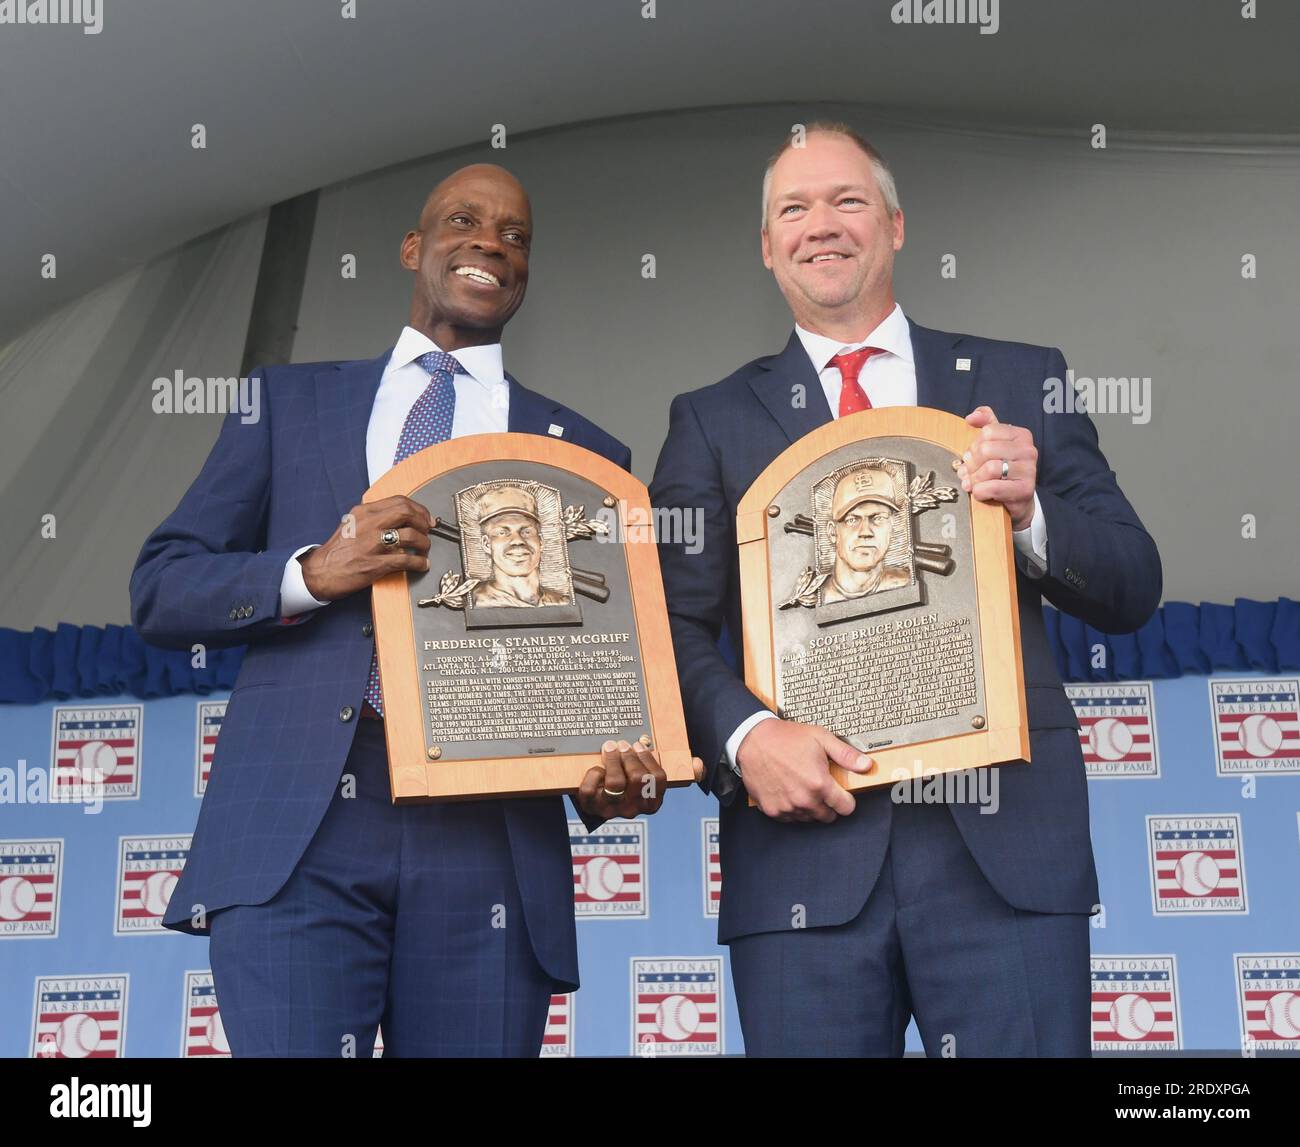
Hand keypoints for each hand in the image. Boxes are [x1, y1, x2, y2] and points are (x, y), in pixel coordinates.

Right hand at [300, 495, 432, 600]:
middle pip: (407, 513)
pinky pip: (407, 560)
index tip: (426, 517)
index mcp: (364, 512)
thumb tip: (401, 518)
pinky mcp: (376, 564)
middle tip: (429, 530)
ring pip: (411, 535)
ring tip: (425, 550)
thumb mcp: (352, 524)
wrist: (320, 572)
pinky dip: (420, 563)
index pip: (399, 501)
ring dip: (424, 543)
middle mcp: (369, 524)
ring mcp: (372, 544)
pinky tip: (422, 565)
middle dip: (424, 522)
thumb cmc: (337, 551)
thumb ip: (374, 518)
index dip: (418, 508)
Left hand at [577, 739, 686, 819]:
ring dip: (612, 760)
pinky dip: (592, 774)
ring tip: (609, 747)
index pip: (657, 780)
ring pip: (615, 783)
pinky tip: (596, 768)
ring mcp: (611, 809)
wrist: (598, 802)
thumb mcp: (651, 780)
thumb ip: (680, 771)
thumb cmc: (629, 784)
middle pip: (637, 780)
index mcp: (651, 802)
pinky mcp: (590, 807)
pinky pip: (590, 789)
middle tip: (622, 744)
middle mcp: (633, 809)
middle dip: (630, 757)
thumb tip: (698, 764)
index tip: (639, 745)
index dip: (648, 760)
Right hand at [735, 718, 874, 822]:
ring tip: (802, 787)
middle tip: (820, 788)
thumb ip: (846, 755)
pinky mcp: (772, 810)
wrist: (753, 740)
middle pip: (827, 817)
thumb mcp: (820, 738)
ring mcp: (787, 807)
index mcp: (820, 784)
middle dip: (828, 805)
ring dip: (809, 807)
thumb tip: (866, 765)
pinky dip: (791, 809)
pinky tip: (789, 792)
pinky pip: (789, 818)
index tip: (842, 795)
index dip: (847, 800)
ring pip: (808, 818)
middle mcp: (804, 800)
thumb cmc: (786, 738)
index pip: (846, 808)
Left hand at [957, 406, 1037, 529]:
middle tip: (968, 473)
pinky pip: (993, 487)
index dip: (974, 446)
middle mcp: (1029, 450)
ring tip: (973, 484)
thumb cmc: (1002, 471)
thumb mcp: (995, 444)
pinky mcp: (1025, 490)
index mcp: (1021, 435)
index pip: (987, 431)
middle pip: (986, 449)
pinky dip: (980, 492)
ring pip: (989, 468)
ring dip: (975, 479)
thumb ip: (985, 424)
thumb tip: (971, 417)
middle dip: (971, 464)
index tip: (973, 457)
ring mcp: (1029, 470)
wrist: (1018, 500)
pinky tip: (980, 493)